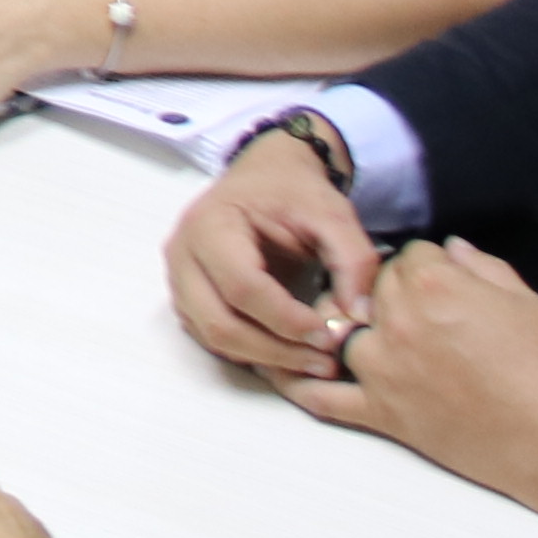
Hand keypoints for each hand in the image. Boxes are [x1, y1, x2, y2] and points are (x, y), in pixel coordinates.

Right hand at [164, 131, 379, 383]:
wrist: (265, 175)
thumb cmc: (293, 192)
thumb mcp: (332, 213)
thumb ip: (353, 259)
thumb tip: (358, 317)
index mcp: (211, 224)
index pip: (242, 287)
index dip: (286, 320)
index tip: (329, 336)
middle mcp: (183, 255)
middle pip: (220, 324)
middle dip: (276, 352)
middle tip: (325, 362)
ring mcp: (179, 280)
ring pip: (214, 340)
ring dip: (266, 359)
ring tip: (314, 362)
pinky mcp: (187, 299)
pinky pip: (213, 340)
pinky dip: (252, 354)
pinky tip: (290, 352)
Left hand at [289, 234, 537, 532]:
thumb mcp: (524, 299)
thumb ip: (481, 266)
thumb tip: (453, 249)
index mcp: (434, 284)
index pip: (407, 255)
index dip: (421, 265)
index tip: (430, 277)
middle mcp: (398, 320)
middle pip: (368, 287)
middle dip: (380, 290)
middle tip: (398, 304)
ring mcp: (383, 368)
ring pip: (338, 331)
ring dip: (338, 326)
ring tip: (337, 325)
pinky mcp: (381, 413)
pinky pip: (324, 399)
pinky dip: (297, 386)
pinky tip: (281, 372)